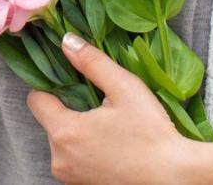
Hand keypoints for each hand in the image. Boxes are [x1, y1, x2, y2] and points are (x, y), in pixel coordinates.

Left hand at [26, 33, 198, 184]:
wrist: (176, 179)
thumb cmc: (152, 135)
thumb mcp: (124, 88)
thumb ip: (91, 62)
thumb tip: (66, 42)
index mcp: (64, 132)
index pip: (36, 100)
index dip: (52, 87)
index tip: (74, 82)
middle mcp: (59, 159)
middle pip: (50, 121)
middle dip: (71, 110)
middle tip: (102, 106)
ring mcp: (70, 178)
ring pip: (64, 142)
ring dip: (80, 132)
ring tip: (111, 128)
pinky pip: (75, 161)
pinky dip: (87, 152)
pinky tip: (113, 146)